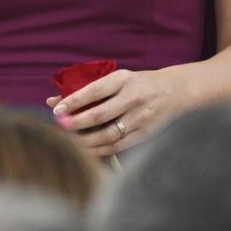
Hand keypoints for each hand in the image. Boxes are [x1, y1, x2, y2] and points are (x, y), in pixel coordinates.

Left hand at [45, 67, 185, 157]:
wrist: (177, 91)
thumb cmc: (139, 84)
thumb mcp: (118, 79)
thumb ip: (88, 90)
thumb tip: (54, 101)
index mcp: (124, 79)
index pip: (95, 90)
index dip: (74, 100)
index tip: (57, 108)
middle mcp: (134, 97)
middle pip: (100, 114)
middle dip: (77, 123)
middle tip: (59, 127)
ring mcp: (141, 118)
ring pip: (108, 134)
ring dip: (86, 141)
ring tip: (69, 143)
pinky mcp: (146, 134)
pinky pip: (119, 146)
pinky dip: (100, 151)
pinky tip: (86, 152)